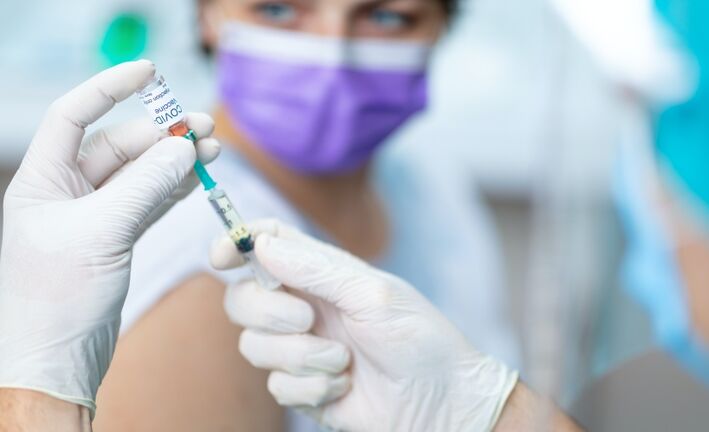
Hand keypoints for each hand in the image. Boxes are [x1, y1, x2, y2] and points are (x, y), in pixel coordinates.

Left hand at [0, 60, 218, 411]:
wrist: (57, 360)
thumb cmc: (57, 300)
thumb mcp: (101, 233)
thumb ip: (144, 186)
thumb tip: (183, 147)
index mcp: (42, 181)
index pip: (73, 116)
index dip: (109, 88)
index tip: (149, 72)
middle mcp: (66, 192)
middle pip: (118, 145)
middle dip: (161, 134)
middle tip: (204, 127)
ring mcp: (94, 216)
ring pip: (139, 174)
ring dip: (175, 162)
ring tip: (214, 149)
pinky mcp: (115, 239)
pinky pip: (149, 202)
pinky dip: (174, 189)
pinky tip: (198, 178)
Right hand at [210, 220, 517, 431]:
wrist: (440, 404)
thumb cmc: (420, 340)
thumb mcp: (374, 295)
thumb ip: (316, 269)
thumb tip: (261, 244)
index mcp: (323, 274)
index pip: (268, 245)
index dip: (238, 242)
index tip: (221, 255)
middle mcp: (306, 307)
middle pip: (243, 297)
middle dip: (267, 311)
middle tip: (308, 319)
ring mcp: (301, 349)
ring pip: (253, 345)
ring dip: (300, 356)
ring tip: (343, 361)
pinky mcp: (302, 388)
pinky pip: (275, 385)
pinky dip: (310, 388)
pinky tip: (344, 387)